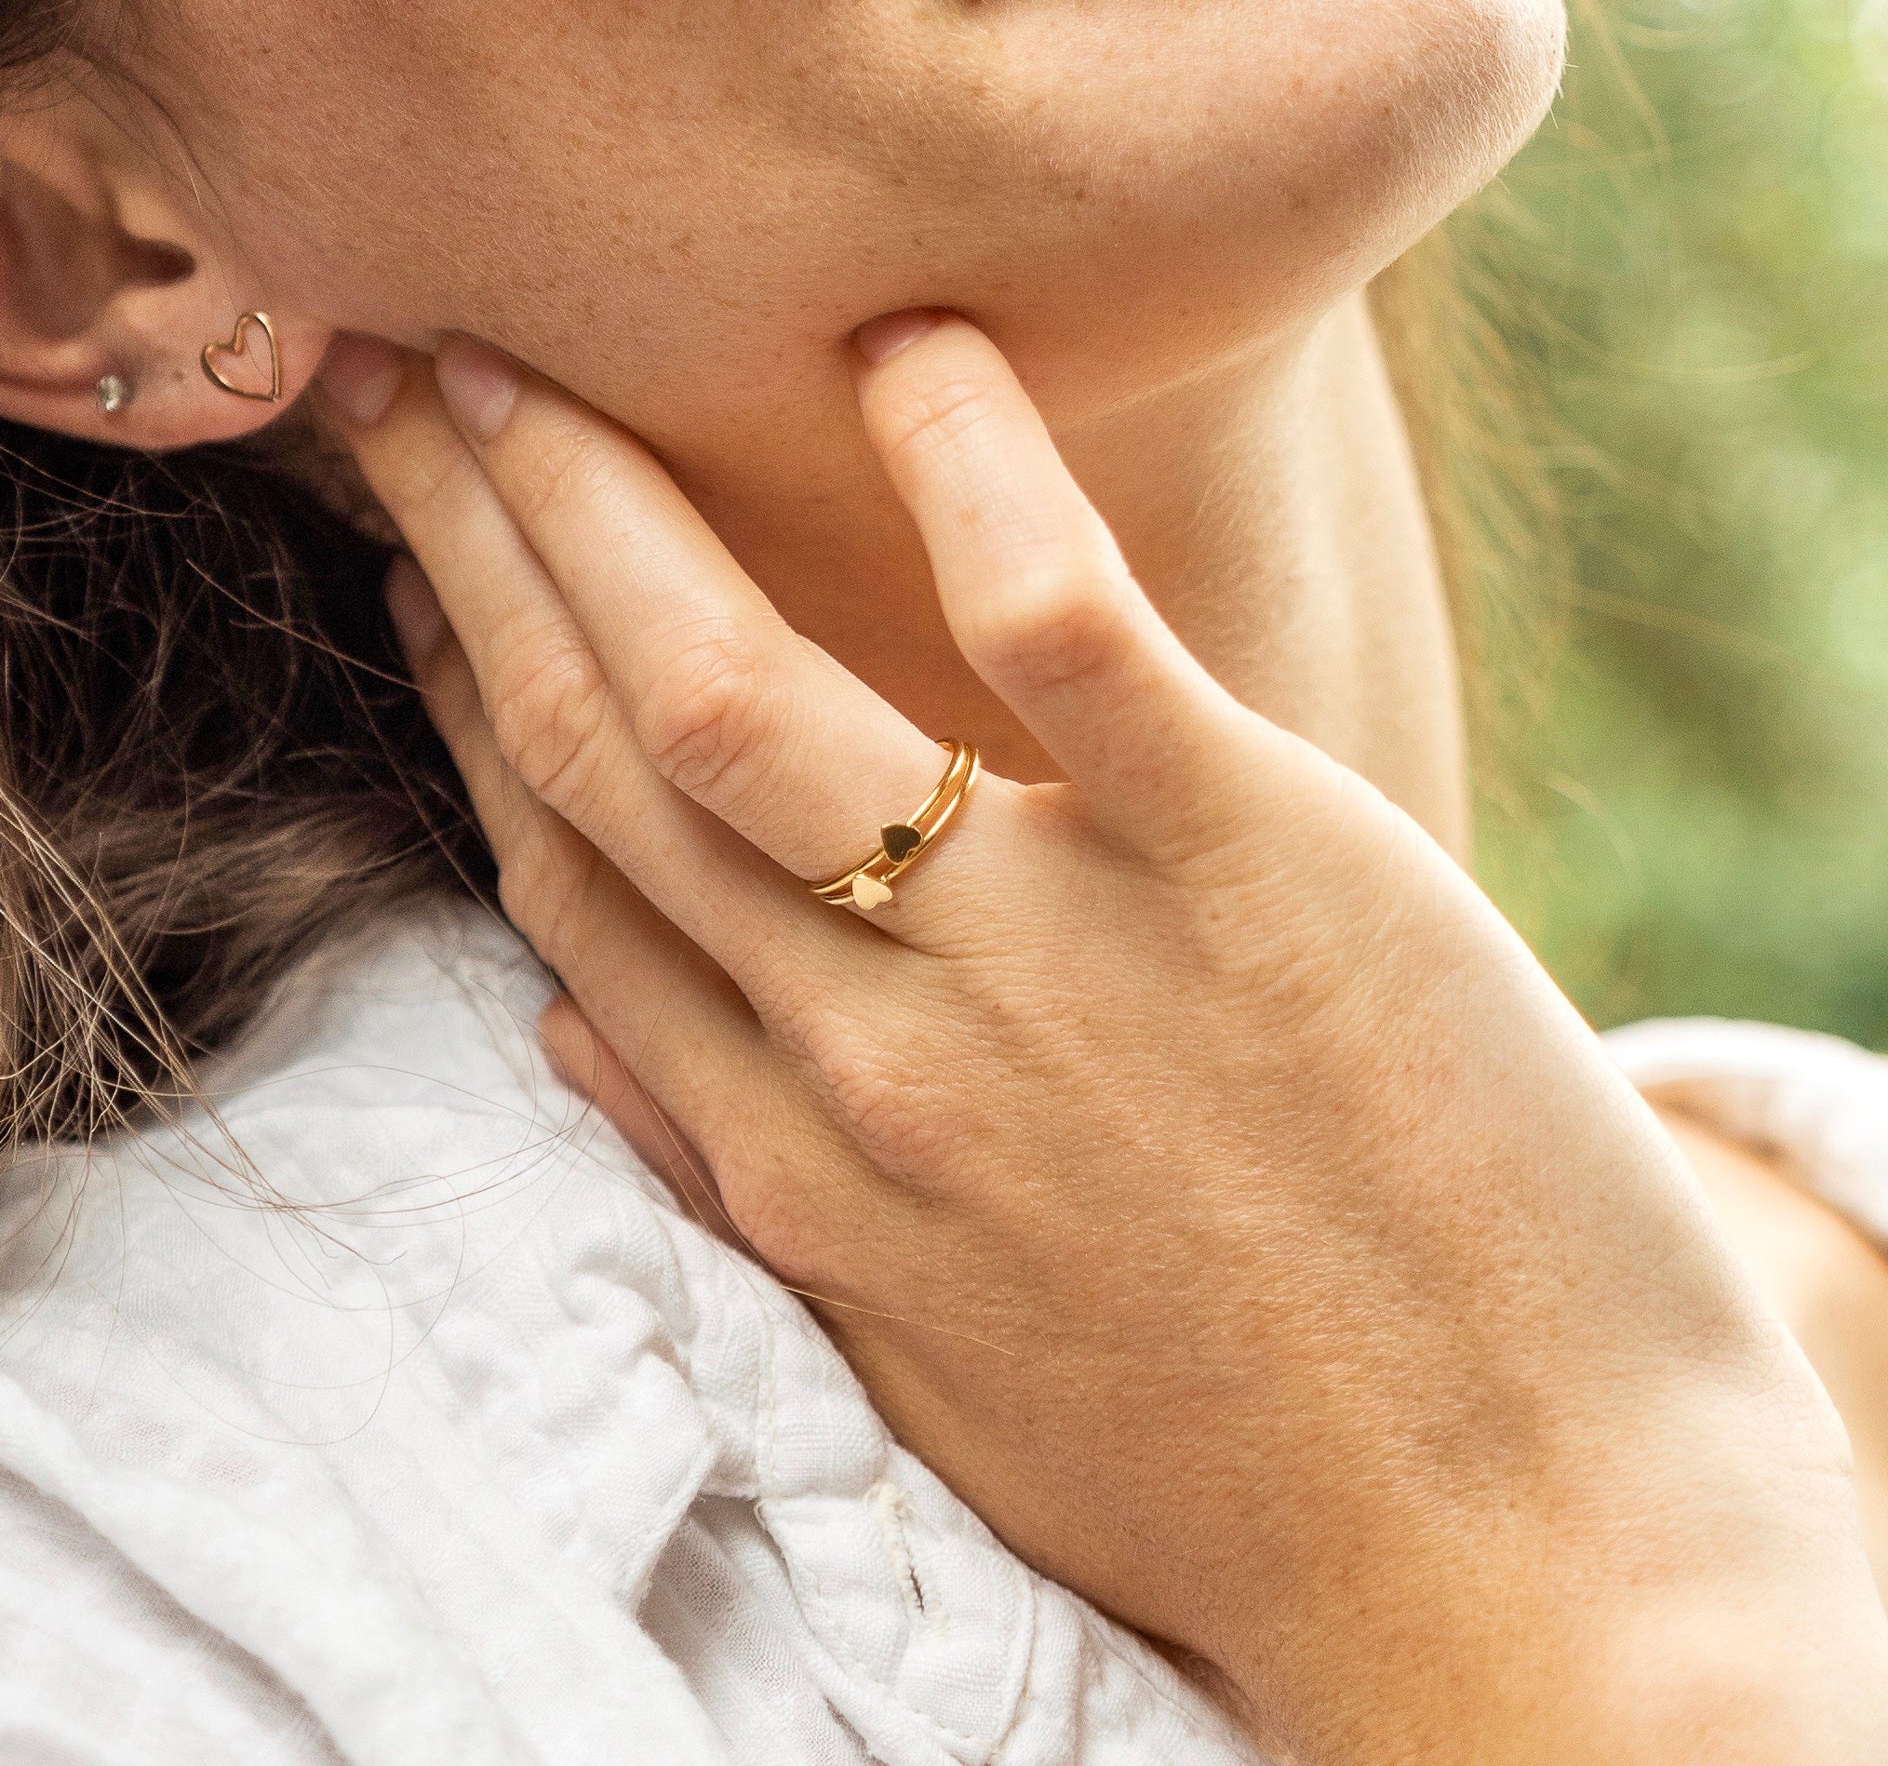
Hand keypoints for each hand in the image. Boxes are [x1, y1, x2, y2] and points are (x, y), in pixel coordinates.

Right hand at [324, 315, 1887, 1764]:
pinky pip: (1060, 634)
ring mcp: (1045, 959)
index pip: (568, 875)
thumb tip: (563, 1033)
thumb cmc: (1225, 1471)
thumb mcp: (928, 1363)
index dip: (471, 693)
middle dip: (468, 547)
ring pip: (741, 698)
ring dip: (602, 506)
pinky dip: (975, 475)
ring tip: (527, 358)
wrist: (1516, 1569)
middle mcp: (866, 1054)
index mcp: (792, 1164)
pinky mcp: (1247, 868)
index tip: (432, 566)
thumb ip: (739, 1190)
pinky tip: (908, 347)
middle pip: (601, 755)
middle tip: (400, 378)